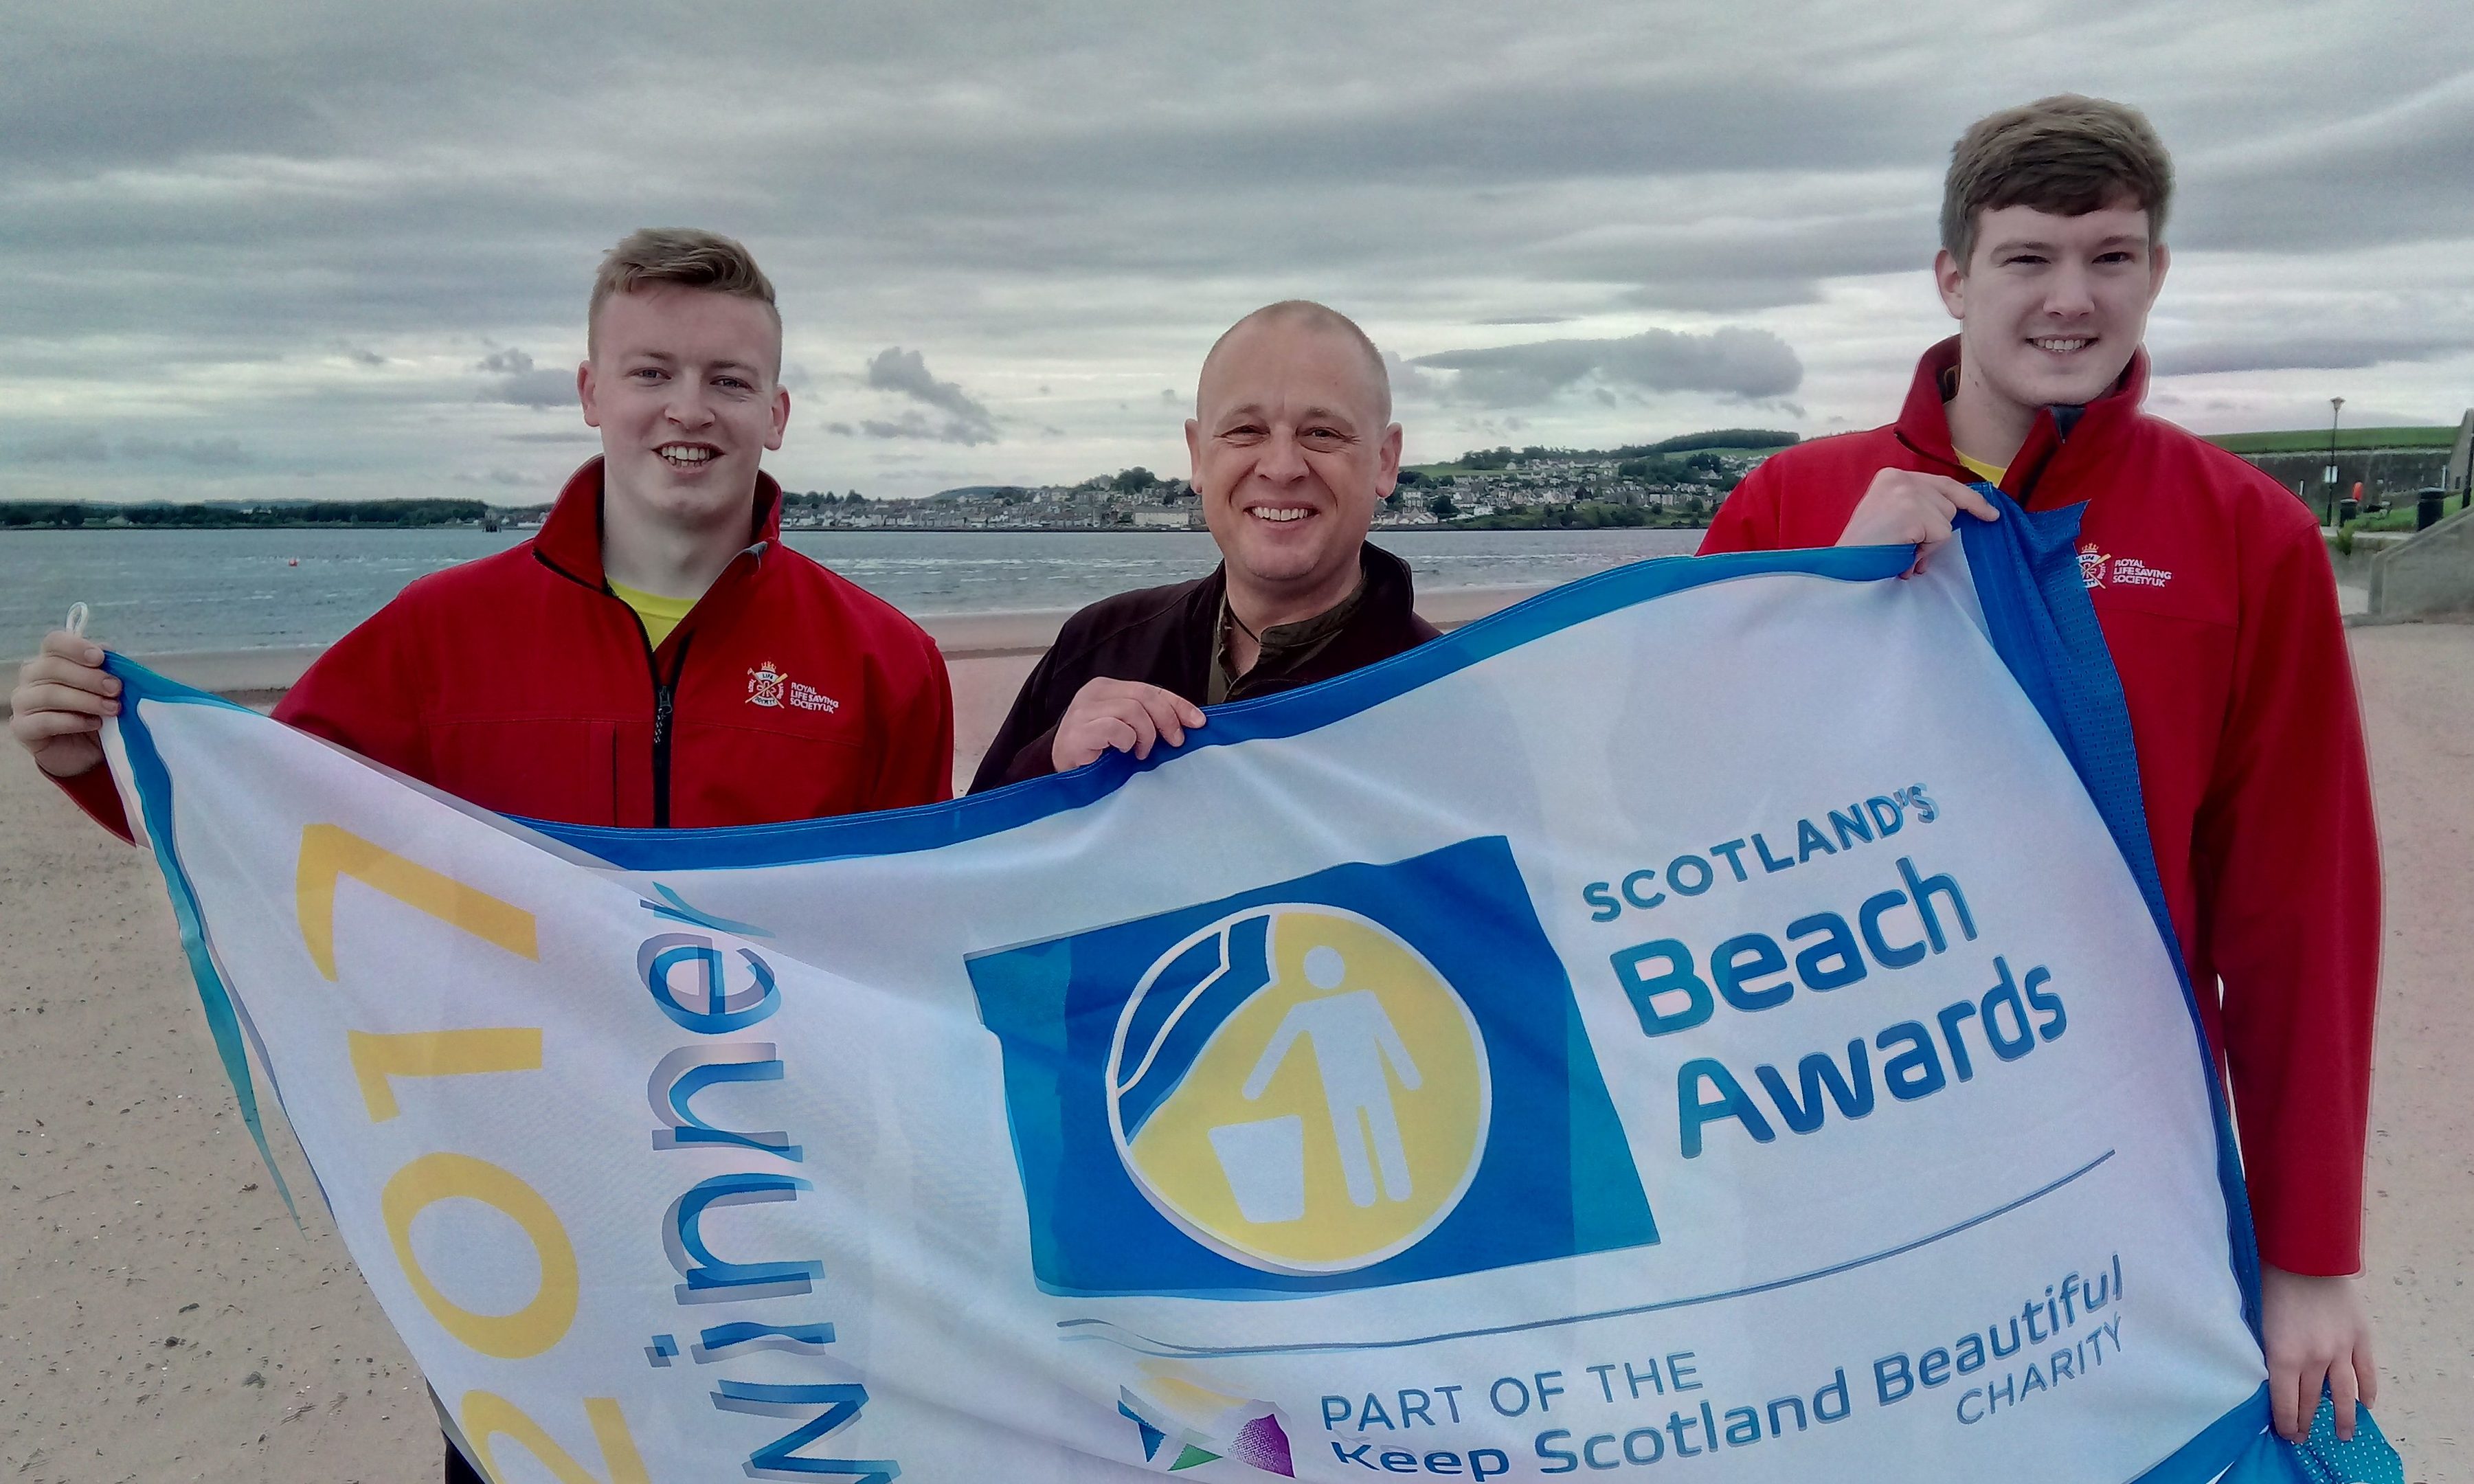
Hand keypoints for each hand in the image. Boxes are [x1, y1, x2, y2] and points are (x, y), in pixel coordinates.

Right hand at [10, 630, 118, 777]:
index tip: (100, 658)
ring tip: (112, 709)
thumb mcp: (107, 690)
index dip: (76, 647)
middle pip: (52, 667)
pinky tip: (94, 723)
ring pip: (49, 694)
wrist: (87, 751)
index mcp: (51, 660)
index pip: (54, 642)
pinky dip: (73, 721)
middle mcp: (31, 677)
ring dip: (86, 700)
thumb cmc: (96, 712)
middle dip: (89, 678)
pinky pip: (44, 721)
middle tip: (116, 689)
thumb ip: (107, 669)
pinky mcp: (22, 727)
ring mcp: (22, 702)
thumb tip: (107, 650)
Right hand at [1051, 678, 1204, 771]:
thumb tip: (1188, 722)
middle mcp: (1094, 693)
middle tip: (1174, 742)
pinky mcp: (1078, 731)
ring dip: (1145, 735)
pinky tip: (1122, 751)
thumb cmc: (1096, 751)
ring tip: (1140, 752)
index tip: (1198, 722)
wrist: (1061, 771)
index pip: (1150, 689)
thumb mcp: (1126, 728)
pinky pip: (1116, 729)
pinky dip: (1126, 741)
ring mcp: (1084, 710)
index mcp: (1107, 688)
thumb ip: (1148, 718)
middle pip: (1145, 696)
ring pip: (1133, 710)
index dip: (1178, 704)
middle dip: (1167, 719)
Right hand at [1836, 468, 2000, 574]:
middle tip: (1918, 547)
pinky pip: (1941, 535)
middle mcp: (1900, 478)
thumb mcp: (1891, 515)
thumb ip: (1918, 508)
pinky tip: (1902, 552)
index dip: (1970, 500)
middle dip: (1940, 527)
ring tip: (1900, 548)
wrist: (1843, 565)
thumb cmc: (1866, 547)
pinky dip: (1925, 550)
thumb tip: (1953, 520)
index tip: (1990, 514)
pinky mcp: (1912, 513)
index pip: (1943, 483)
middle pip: (1949, 501)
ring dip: (1928, 541)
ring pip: (1946, 519)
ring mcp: (1907, 494)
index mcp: (1891, 476)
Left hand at [2261, 1263, 2377, 1441]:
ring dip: (2344, 1419)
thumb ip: (2269, 1353)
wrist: (2304, 1254)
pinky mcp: (2361, 1337)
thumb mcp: (2258, 1323)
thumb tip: (2272, 1380)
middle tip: (2304, 1437)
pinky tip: (2366, 1405)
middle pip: (2312, 1401)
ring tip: (2343, 1435)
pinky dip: (2368, 1392)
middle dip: (2307, 1422)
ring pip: (2345, 1395)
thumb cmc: (2270, 1283)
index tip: (2287, 1435)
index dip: (2285, 1423)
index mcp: (2284, 1357)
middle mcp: (2315, 1360)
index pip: (2285, 1403)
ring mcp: (2342, 1350)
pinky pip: (2367, 1373)